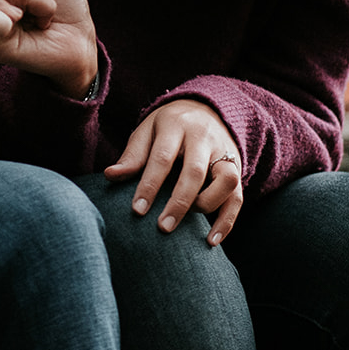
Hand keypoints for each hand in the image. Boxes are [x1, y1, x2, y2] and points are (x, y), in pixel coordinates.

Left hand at [104, 100, 243, 245]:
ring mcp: (224, 152)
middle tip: (163, 227)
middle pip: (195, 171)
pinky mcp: (238, 168)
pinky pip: (238, 196)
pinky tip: (211, 240)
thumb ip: (132, 155)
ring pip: (226, 180)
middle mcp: (203, 137)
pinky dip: (227, 221)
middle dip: (178, 202)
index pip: (162, 157)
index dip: (150, 185)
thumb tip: (110, 175)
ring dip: (208, 205)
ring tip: (189, 224)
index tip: (137, 210)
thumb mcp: (147, 131)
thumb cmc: (168, 126)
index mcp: (175, 125)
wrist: (205, 109)